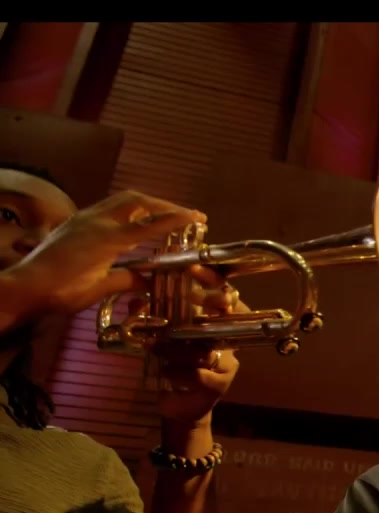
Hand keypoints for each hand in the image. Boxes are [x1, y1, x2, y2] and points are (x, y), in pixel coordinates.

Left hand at [8, 191, 204, 319]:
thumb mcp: (99, 289)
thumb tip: (151, 281)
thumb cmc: (63, 291)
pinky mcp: (74, 221)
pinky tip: (130, 222)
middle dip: (163, 204)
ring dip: (144, 203)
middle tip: (183, 214)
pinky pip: (107, 206)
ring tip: (160, 214)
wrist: (25, 285)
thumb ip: (128, 280)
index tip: (198, 217)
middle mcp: (98, 221)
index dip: (177, 219)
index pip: (151, 224)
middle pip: (137, 200)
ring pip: (121, 200)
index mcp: (109, 238)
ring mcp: (84, 218)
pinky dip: (126, 209)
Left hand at [151, 275, 246, 428]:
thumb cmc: (173, 366)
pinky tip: (164, 372)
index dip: (213, 282)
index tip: (194, 268)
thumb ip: (148, 319)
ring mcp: (227, 362)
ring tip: (156, 347)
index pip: (224, 296)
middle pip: (231, 317)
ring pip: (206, 349)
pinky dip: (178, 372)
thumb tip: (135, 300)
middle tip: (191, 299)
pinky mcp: (219, 384)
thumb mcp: (160, 338)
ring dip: (178, 348)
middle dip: (213, 305)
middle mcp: (228, 341)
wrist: (180, 406)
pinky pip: (199, 374)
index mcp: (216, 325)